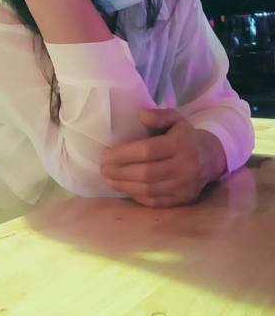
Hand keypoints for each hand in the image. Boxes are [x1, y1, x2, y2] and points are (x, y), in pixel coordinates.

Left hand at [100, 108, 226, 207]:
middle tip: (103, 170)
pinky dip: (138, 196)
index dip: (124, 154)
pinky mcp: (183, 199)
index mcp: (180, 144)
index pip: (147, 151)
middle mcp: (185, 166)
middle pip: (146, 174)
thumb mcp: (176, 119)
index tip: (105, 155)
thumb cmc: (185, 136)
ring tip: (109, 179)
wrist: (210, 158)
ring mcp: (185, 186)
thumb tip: (140, 114)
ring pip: (149, 190)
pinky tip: (126, 188)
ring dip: (125, 186)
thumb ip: (159, 115)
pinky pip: (156, 202)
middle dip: (120, 173)